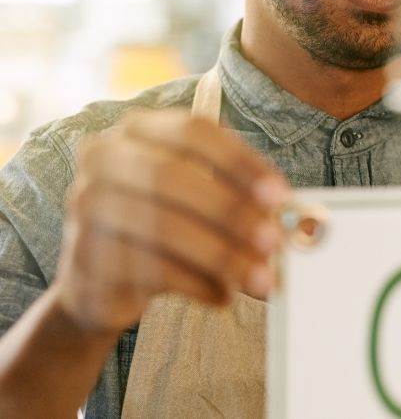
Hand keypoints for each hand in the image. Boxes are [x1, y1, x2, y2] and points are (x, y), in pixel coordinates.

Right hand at [53, 110, 289, 334]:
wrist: (106, 279)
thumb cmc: (168, 223)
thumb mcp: (203, 198)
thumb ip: (242, 197)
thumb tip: (292, 215)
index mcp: (139, 129)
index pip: (193, 131)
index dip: (240, 163)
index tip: (280, 195)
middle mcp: (104, 158)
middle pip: (172, 178)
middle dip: (231, 212)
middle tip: (274, 241)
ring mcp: (85, 206)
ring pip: (162, 229)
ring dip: (222, 257)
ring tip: (261, 278)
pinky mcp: (83, 257)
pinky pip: (149, 270)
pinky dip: (197, 285)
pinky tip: (224, 296)